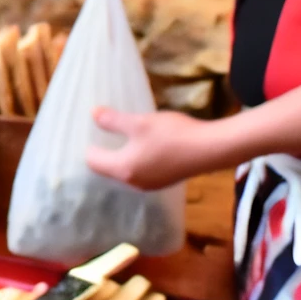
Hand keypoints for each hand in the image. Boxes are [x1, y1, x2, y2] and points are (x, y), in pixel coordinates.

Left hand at [86, 108, 220, 190]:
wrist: (211, 149)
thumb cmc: (172, 135)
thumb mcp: (139, 122)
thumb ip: (113, 120)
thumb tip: (93, 115)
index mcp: (123, 169)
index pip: (93, 161)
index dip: (89, 145)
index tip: (89, 131)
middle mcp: (133, 182)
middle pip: (107, 168)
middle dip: (103, 151)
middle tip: (101, 133)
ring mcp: (150, 184)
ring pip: (125, 170)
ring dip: (121, 156)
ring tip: (121, 138)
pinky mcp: (164, 180)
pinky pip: (140, 171)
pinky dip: (136, 160)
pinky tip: (143, 146)